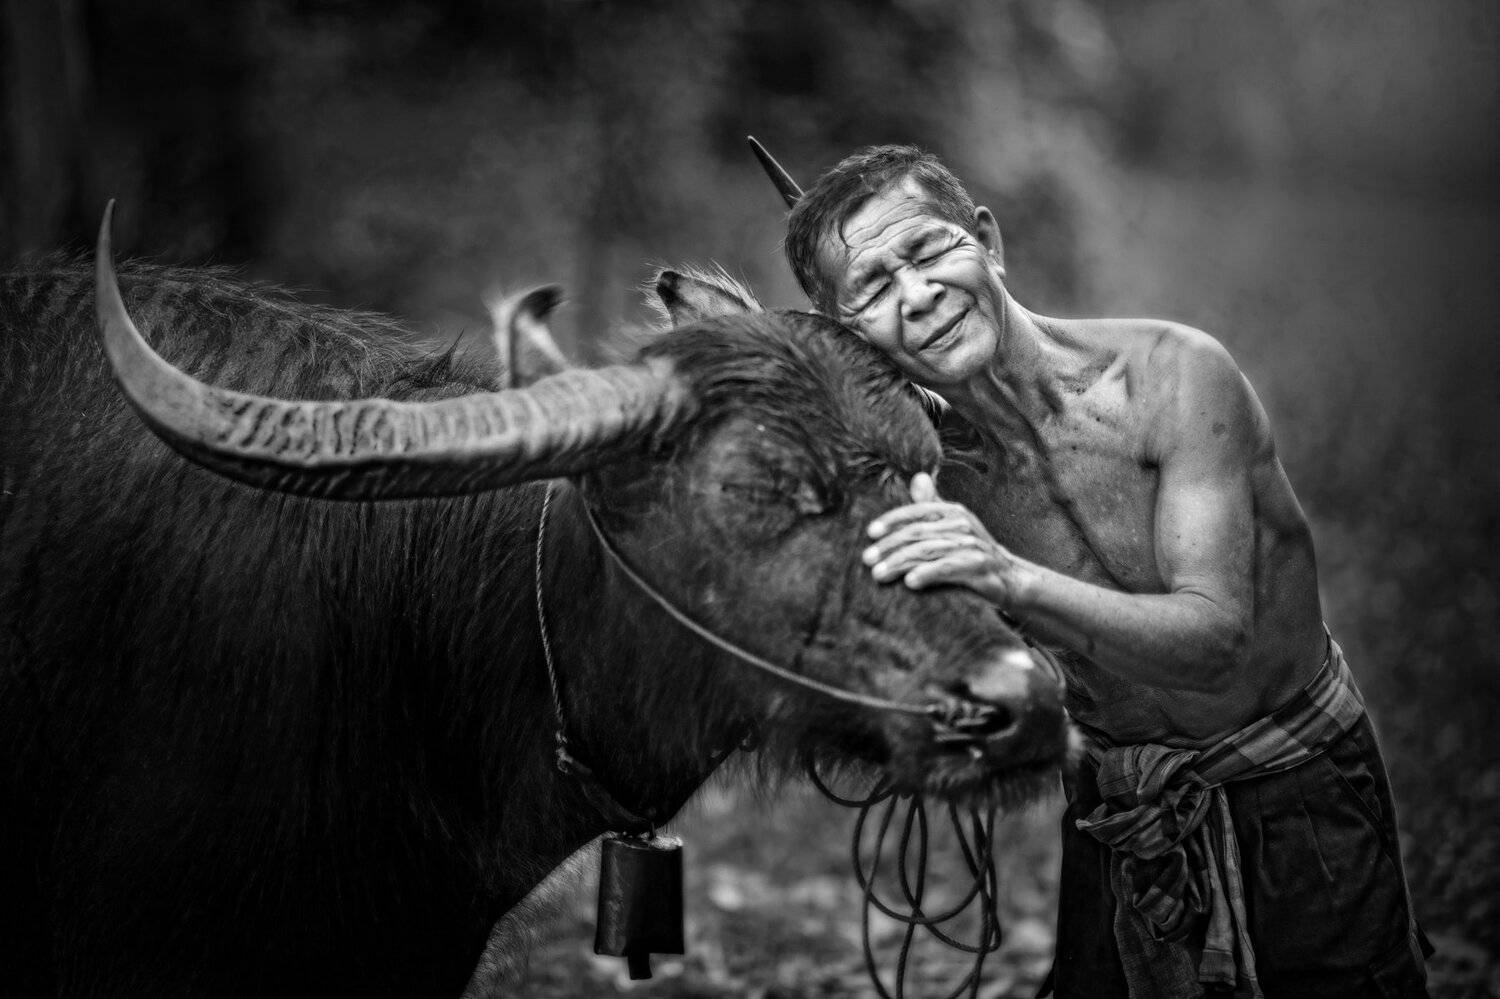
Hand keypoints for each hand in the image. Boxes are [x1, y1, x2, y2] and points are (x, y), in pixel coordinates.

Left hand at [863, 473, 1018, 607]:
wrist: (1009, 577)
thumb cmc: (972, 550)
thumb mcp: (953, 525)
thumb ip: (932, 504)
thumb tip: (918, 476)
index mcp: (953, 512)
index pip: (918, 511)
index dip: (893, 521)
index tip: (870, 533)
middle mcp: (963, 524)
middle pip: (918, 533)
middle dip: (890, 546)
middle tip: (867, 560)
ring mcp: (972, 545)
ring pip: (929, 551)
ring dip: (900, 563)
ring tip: (879, 574)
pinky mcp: (979, 567)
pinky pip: (949, 568)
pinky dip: (928, 573)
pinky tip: (910, 582)